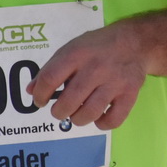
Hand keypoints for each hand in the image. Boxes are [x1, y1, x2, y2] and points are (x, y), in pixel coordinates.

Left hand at [29, 19, 149, 130]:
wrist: (135, 42)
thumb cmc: (97, 47)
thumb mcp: (71, 49)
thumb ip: (50, 69)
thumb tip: (31, 91)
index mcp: (77, 55)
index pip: (50, 79)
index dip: (40, 95)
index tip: (40, 101)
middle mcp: (95, 68)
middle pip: (69, 101)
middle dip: (58, 112)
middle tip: (60, 111)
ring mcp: (114, 82)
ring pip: (89, 113)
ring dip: (77, 119)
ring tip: (77, 115)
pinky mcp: (129, 94)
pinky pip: (113, 119)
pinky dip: (102, 124)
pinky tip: (98, 117)